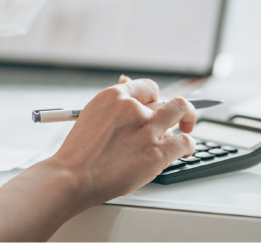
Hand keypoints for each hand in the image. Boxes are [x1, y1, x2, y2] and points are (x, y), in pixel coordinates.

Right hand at [47, 76, 196, 206]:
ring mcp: (147, 130)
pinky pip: (185, 141)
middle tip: (178, 118)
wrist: (71, 177)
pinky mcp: (157, 152)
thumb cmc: (79, 152)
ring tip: (184, 131)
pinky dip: (189, 145)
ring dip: (185, 122)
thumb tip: (127, 82)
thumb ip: (114, 103)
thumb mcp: (92, 115)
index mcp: (115, 96)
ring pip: (181, 112)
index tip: (158, 106)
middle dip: (174, 109)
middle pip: (167, 99)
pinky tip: (185, 150)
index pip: (149, 88)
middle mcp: (133, 108)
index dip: (156, 98)